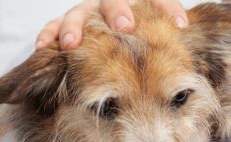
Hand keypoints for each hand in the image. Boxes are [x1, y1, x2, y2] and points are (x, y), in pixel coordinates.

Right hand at [35, 0, 187, 50]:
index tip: (181, 25)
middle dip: (118, 12)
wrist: (112, 28)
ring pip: (78, 13)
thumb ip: (164, 32)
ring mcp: (86, 11)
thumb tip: (186, 42)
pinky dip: (48, 35)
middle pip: (113, 0)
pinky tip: (43, 47)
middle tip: (125, 27)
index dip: (168, 7)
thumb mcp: (150, 31)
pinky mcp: (66, 24)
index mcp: (134, 1)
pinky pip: (52, 26)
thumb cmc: (133, 37)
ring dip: (74, 28)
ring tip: (72, 44)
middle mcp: (109, 2)